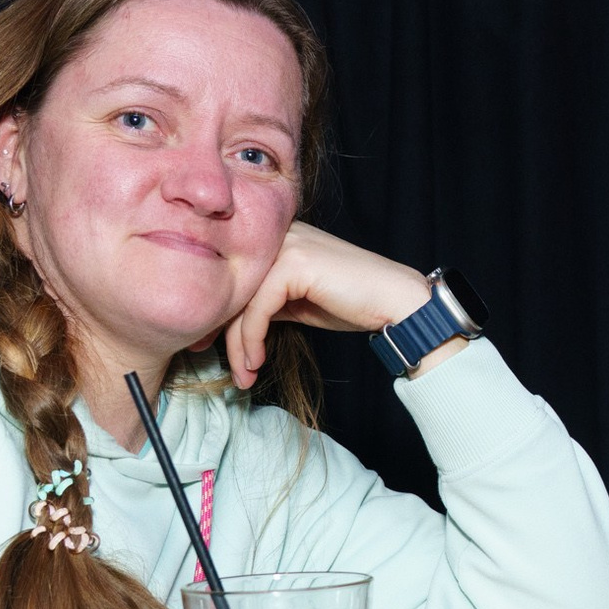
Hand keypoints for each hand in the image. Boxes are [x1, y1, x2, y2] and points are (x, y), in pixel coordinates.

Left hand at [221, 222, 458, 387]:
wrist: (397, 302)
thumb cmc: (353, 303)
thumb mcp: (298, 301)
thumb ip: (266, 302)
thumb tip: (227, 326)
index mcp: (277, 237)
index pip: (235, 278)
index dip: (220, 314)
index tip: (211, 347)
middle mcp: (278, 234)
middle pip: (233, 288)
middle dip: (222, 332)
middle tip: (223, 367)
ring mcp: (287, 245)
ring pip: (242, 301)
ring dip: (238, 345)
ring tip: (244, 375)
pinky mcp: (295, 263)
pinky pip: (258, 308)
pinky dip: (252, 340)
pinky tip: (257, 360)